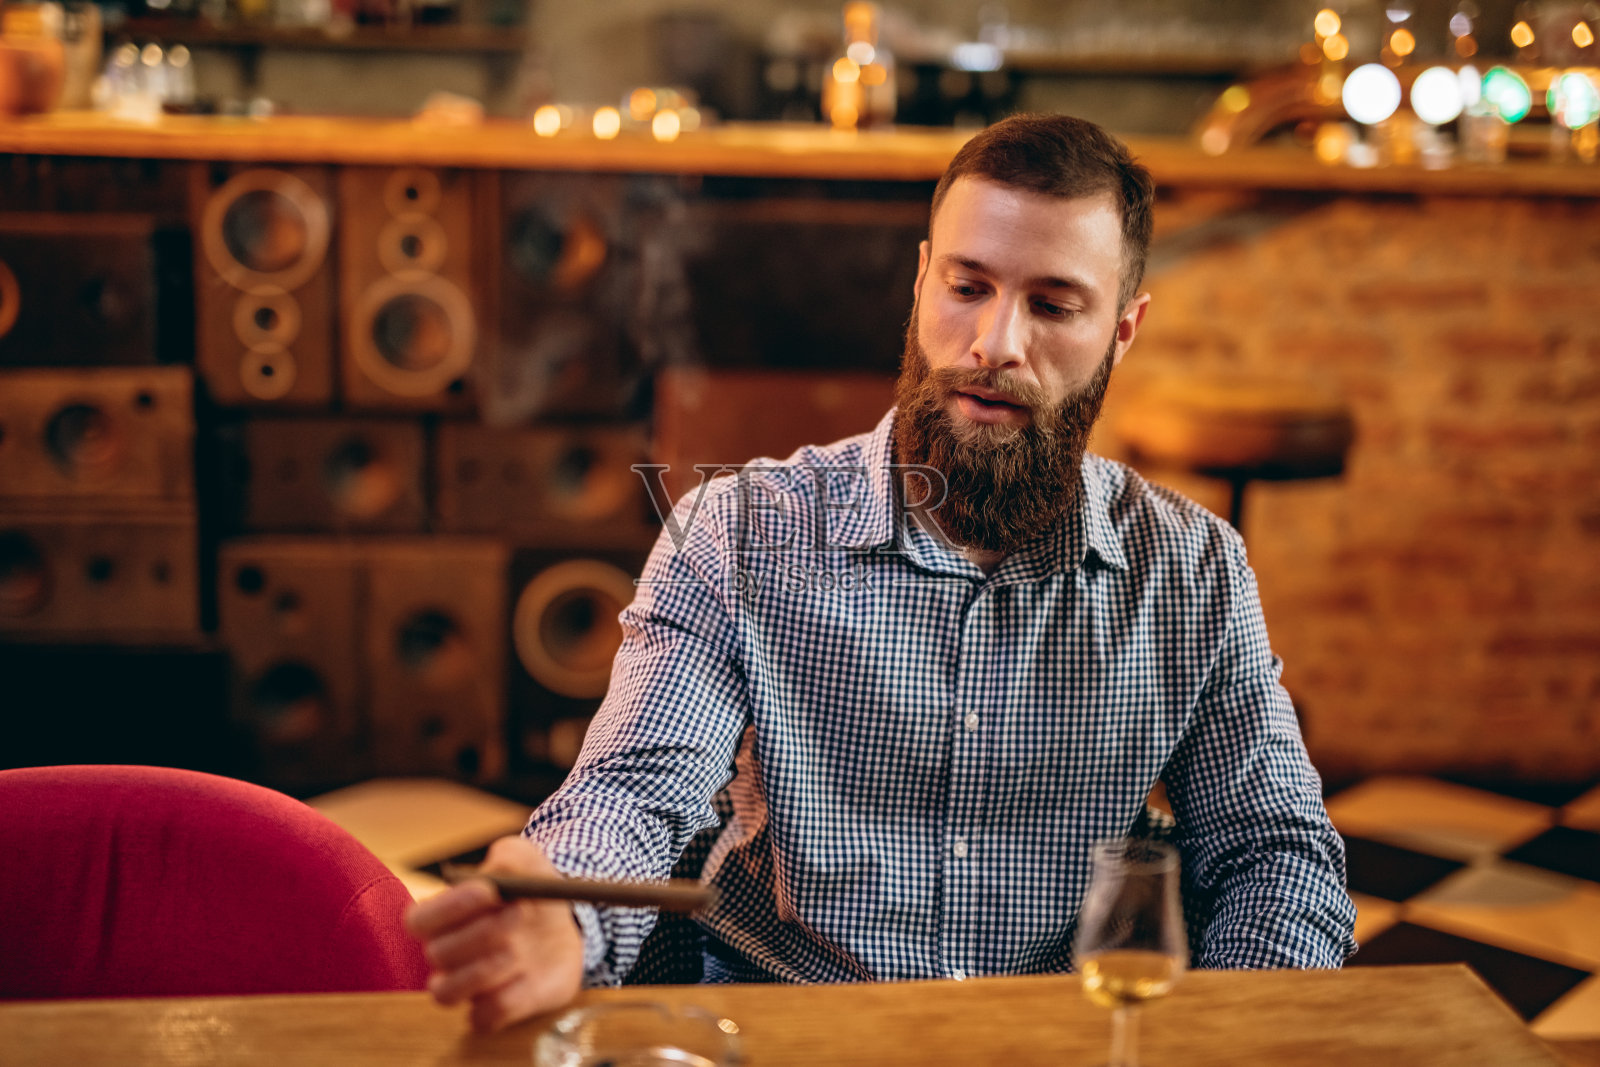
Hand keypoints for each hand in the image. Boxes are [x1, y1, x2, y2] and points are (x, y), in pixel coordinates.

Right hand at [405, 835, 583, 1031]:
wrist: (569, 924)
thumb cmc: (533, 887)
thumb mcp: (526, 859)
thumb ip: (510, 857)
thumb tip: (496, 872)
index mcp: (444, 916)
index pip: (419, 919)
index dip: (448, 907)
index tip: (489, 891)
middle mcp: (449, 954)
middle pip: (437, 954)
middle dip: (480, 933)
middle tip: (519, 913)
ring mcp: (469, 986)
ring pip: (444, 994)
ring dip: (481, 973)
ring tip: (517, 952)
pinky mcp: (494, 1011)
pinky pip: (483, 1019)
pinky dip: (506, 1001)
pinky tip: (530, 979)